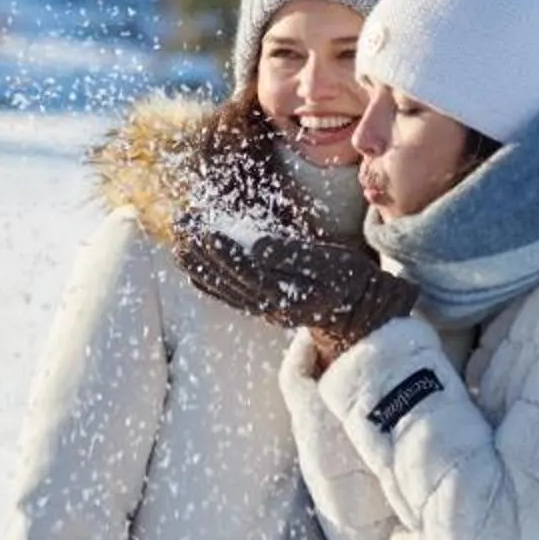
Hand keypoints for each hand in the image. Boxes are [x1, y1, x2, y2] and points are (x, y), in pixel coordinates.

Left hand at [174, 212, 418, 346]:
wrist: (360, 315)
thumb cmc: (349, 281)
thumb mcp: (331, 262)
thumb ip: (293, 254)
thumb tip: (257, 245)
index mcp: (286, 292)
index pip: (244, 268)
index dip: (220, 247)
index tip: (202, 226)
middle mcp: (269, 305)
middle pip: (226, 277)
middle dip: (200, 251)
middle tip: (181, 224)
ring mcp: (264, 309)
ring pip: (222, 288)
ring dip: (198, 264)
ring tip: (178, 241)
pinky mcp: (262, 308)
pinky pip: (228, 297)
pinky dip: (207, 283)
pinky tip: (193, 270)